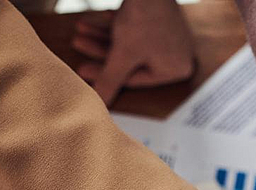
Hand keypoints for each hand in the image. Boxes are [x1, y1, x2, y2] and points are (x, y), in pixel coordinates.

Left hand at [72, 0, 195, 106]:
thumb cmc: (144, 18)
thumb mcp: (123, 55)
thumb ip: (110, 80)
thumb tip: (99, 104)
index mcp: (176, 69)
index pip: (134, 79)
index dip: (105, 74)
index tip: (81, 70)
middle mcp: (177, 55)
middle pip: (130, 61)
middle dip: (100, 53)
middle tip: (78, 46)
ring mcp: (169, 36)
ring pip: (129, 43)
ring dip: (102, 39)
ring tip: (79, 32)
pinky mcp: (159, 19)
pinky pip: (133, 29)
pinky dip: (112, 27)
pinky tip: (90, 23)